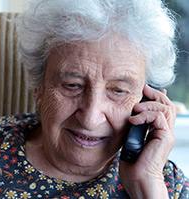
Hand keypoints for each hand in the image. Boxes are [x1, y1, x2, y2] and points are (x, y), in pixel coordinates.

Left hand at [119, 84, 175, 198]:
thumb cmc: (132, 161)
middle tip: (143, 89)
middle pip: (167, 105)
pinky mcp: (165, 137)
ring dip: (149, 104)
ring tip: (135, 109)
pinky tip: (133, 120)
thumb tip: (131, 114)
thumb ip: (134, 125)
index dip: (156, 97)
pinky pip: (159, 117)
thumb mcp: (131, 137)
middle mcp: (165, 132)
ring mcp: (166, 134)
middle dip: (155, 94)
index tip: (144, 90)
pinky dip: (145, 115)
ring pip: (165, 108)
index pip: (163, 109)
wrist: (137, 177)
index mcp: (158, 131)